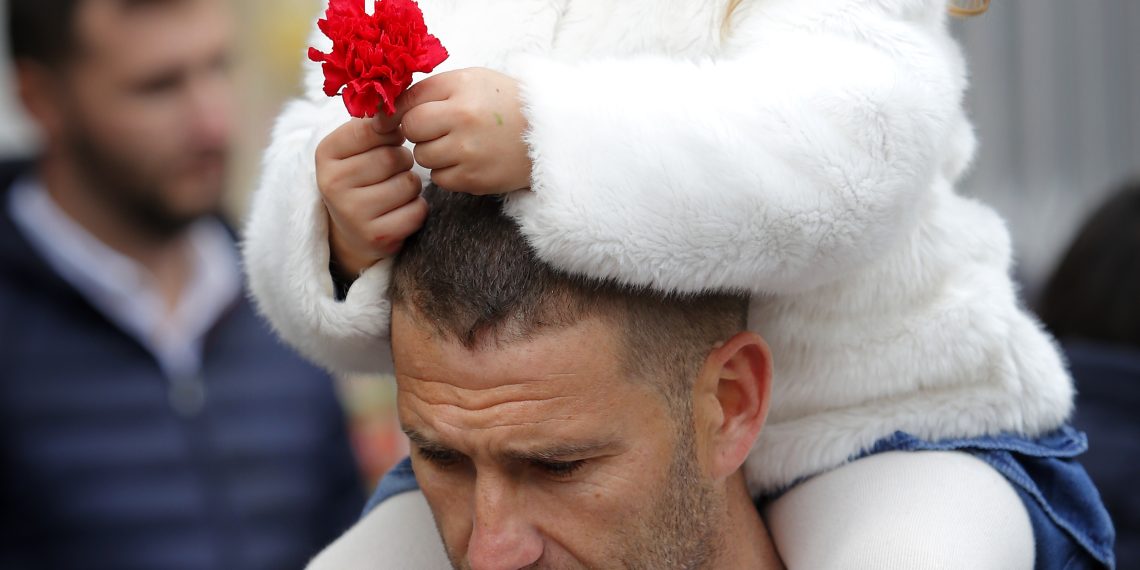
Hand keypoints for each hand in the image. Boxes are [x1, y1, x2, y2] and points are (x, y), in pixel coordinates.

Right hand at [315, 118, 427, 280]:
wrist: (351, 231)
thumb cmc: (361, 176)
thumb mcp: (356, 147)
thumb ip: (375, 124)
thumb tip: (400, 101)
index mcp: (326, 153)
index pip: (374, 128)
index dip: (391, 132)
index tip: (389, 139)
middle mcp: (332, 183)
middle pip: (394, 157)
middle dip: (402, 161)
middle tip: (391, 170)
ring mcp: (352, 213)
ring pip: (409, 184)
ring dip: (411, 185)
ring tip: (394, 190)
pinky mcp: (375, 236)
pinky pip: (417, 211)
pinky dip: (416, 209)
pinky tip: (399, 210)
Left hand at [380, 67, 531, 194]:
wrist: (551, 135)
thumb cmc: (506, 104)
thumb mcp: (473, 81)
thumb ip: (432, 90)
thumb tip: (386, 111)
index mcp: (461, 87)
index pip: (408, 100)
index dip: (400, 111)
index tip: (400, 118)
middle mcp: (463, 117)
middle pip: (412, 129)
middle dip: (419, 131)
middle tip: (440, 129)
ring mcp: (468, 151)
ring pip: (423, 156)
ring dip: (433, 153)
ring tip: (459, 145)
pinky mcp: (475, 179)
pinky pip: (440, 179)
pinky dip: (448, 172)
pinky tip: (468, 161)